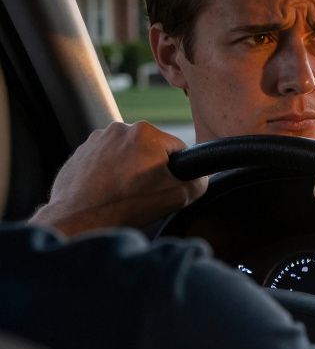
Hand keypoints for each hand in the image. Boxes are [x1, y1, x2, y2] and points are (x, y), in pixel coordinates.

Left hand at [31, 121, 205, 236]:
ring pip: (127, 154)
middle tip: (143, 192)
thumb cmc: (125, 206)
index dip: (176, 170)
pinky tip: (108, 191)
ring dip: (130, 169)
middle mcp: (120, 129)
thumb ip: (199, 182)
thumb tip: (200, 178)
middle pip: (150, 149)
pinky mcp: (81, 151)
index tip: (165, 186)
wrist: (80, 219)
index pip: (177, 148)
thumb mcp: (178, 197)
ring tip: (123, 193)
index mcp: (147, 133)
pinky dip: (110, 173)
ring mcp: (97, 139)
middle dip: (151, 168)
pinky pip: (106, 159)